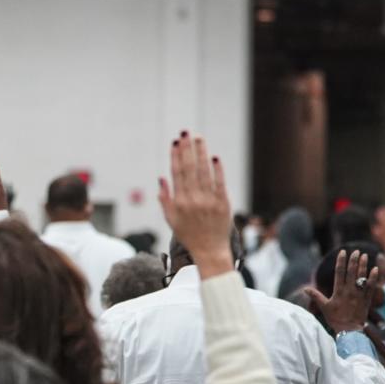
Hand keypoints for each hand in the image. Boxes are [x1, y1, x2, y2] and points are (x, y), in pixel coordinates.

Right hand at [158, 133, 232, 277]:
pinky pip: (220, 182)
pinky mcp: (223, 203)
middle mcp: (193, 199)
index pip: (176, 173)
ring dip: (201, 153)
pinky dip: (217, 169)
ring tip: (199, 138)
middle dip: (187, 149)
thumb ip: (165, 198)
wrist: (209, 250)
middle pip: (189, 168)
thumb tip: (161, 178)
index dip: (175, 156)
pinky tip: (214, 157)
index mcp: (179, 202)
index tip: (175, 142)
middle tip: (186, 132)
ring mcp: (208, 200)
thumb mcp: (171, 219)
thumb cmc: (189, 235)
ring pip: (204, 171)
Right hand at [304, 249, 377, 332]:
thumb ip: (316, 296)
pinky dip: (373, 278)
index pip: (340, 273)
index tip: (343, 252)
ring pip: (362, 277)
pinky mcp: (367, 299)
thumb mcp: (324, 307)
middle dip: (354, 261)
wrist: (349, 330)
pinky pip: (371, 286)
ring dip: (364, 266)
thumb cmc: (335, 319)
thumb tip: (305, 289)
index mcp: (338, 291)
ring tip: (365, 256)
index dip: (341, 261)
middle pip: (352, 272)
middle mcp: (349, 291)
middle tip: (356, 252)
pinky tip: (375, 270)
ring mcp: (359, 294)